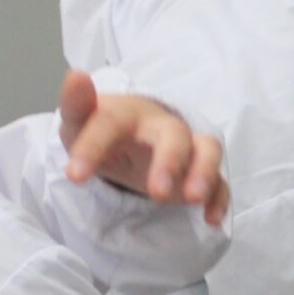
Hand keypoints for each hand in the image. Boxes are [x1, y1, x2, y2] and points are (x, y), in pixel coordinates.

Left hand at [58, 70, 229, 225]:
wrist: (127, 133)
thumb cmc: (102, 128)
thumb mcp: (79, 120)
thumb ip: (76, 103)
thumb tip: (76, 75)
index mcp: (127, 114)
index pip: (112, 123)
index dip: (94, 147)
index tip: (74, 177)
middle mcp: (161, 127)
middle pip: (175, 133)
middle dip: (170, 160)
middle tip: (158, 193)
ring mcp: (185, 149)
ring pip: (208, 149)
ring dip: (205, 172)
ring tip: (193, 199)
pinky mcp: (197, 172)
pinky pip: (219, 182)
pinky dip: (219, 199)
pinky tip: (210, 219)